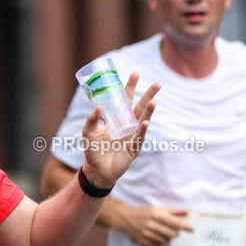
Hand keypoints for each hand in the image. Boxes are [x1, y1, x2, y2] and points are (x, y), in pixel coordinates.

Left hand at [81, 73, 159, 188]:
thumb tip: (99, 107)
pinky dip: (142, 131)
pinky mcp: (133, 149)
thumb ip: (91, 120)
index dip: (130, 87)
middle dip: (148, 96)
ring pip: (143, 121)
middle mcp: (127, 126)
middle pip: (139, 108)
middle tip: (157, 84)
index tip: (136, 74)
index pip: (125, 100)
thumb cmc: (93, 151)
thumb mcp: (88, 133)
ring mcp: (132, 137)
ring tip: (154, 101)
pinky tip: (146, 123)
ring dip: (148, 112)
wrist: (96, 171)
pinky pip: (139, 139)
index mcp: (117, 120)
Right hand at [119, 205, 193, 245]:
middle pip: (172, 234)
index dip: (185, 226)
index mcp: (156, 215)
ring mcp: (146, 234)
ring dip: (168, 238)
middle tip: (173, 230)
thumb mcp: (157, 209)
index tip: (192, 229)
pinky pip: (158, 245)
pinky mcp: (143, 241)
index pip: (174, 222)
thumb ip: (173, 211)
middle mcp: (151, 224)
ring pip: (165, 241)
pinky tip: (157, 237)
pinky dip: (160, 242)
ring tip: (163, 233)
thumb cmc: (144, 213)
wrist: (126, 219)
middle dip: (175, 233)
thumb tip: (187, 212)